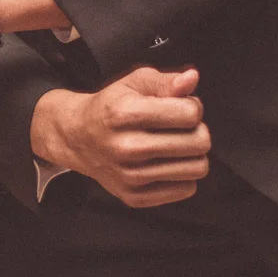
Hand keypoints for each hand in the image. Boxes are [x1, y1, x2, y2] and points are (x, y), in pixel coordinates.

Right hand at [30, 68, 210, 207]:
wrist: (78, 139)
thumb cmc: (111, 107)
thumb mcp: (134, 83)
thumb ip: (166, 81)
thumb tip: (192, 78)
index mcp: (125, 113)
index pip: (190, 113)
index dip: (192, 107)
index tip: (179, 108)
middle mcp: (126, 147)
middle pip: (199, 142)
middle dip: (197, 130)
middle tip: (180, 128)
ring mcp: (130, 176)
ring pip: (198, 168)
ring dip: (193, 154)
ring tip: (175, 145)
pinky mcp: (135, 197)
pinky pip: (186, 189)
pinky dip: (182, 175)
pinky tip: (166, 163)